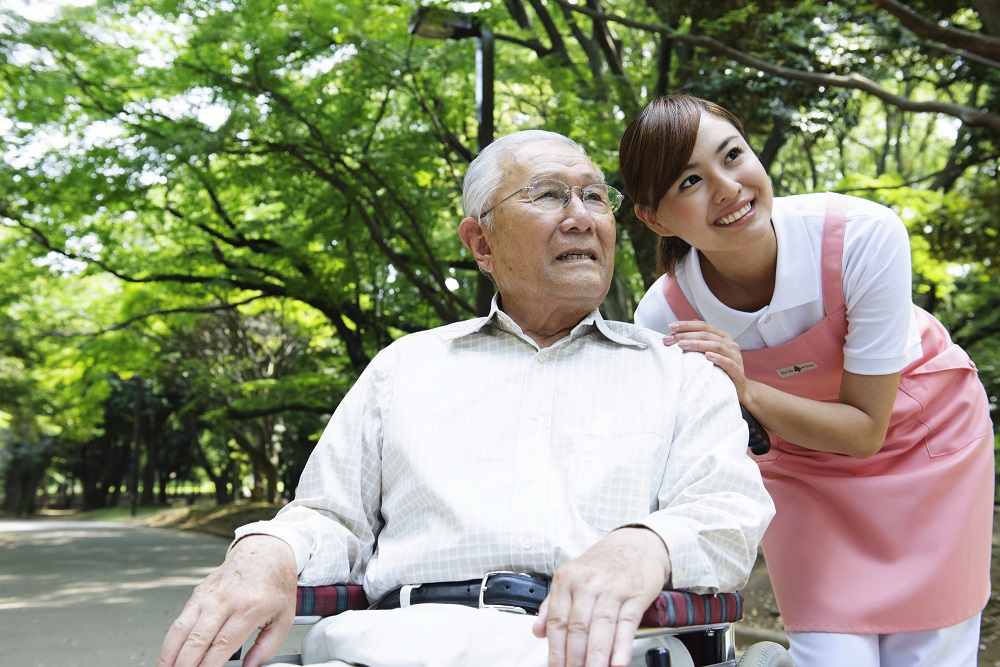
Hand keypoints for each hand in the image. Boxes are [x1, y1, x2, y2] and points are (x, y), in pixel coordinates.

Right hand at [157, 535, 297, 666]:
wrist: (266, 552)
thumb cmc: (275, 584)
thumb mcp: (284, 617)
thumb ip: (267, 647)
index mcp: (250, 607)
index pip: (222, 645)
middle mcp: (225, 600)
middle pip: (197, 640)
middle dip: (186, 665)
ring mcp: (209, 595)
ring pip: (181, 630)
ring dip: (169, 656)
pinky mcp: (198, 593)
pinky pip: (179, 621)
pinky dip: (170, 642)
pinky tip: (168, 657)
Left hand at [532, 527, 669, 666]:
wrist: (635, 543)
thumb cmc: (602, 564)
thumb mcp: (571, 576)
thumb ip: (552, 605)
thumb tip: (537, 630)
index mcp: (567, 579)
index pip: (557, 620)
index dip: (555, 649)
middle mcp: (588, 583)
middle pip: (578, 627)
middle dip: (575, 658)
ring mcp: (612, 588)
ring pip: (601, 626)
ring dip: (596, 656)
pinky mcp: (635, 594)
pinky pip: (626, 623)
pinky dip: (621, 645)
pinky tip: (618, 661)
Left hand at [665, 320, 747, 399]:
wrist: (739, 388)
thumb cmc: (720, 369)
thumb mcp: (708, 352)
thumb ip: (698, 340)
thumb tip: (681, 329)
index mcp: (722, 337)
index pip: (704, 326)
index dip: (687, 325)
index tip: (671, 327)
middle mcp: (730, 344)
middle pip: (707, 335)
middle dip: (687, 335)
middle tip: (671, 339)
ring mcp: (735, 357)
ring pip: (716, 346)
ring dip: (698, 344)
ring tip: (683, 345)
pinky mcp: (738, 371)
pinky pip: (728, 363)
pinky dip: (718, 358)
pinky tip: (707, 356)